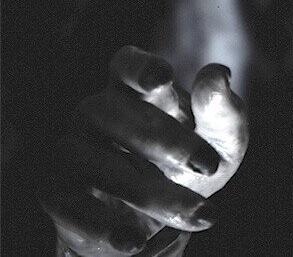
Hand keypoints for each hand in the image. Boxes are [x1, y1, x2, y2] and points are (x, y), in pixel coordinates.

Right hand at [39, 46, 248, 254]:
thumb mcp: (222, 142)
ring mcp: (72, 152)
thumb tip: (218, 74)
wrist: (157, 222)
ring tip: (199, 214)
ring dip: (150, 193)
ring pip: (98, 164)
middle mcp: (96, 114)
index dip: (140, 67)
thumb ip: (223, 111)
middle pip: (113, 113)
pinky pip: (72, 207)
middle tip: (209, 166)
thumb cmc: (192, 163)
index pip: (126, 65)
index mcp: (136, 91)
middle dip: (164, 139)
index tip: (161, 78)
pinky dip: (105, 226)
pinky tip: (136, 242)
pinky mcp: (58, 194)